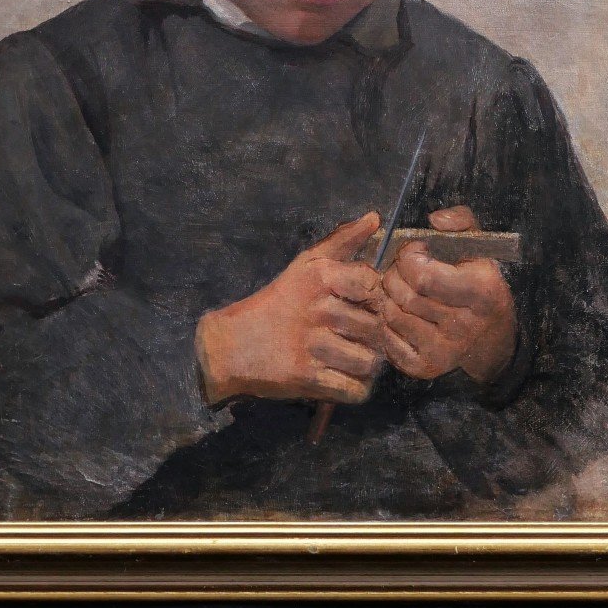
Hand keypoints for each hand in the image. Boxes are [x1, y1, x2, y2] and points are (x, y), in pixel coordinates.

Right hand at [195, 212, 383, 405]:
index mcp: (321, 276)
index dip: (374, 299)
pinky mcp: (307, 378)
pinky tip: (341, 377)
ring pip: (370, 362)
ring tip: (349, 358)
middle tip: (353, 337)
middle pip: (376, 327)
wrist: (232, 346)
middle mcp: (318, 308)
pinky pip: (355, 390)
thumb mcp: (306, 264)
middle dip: (371, 336)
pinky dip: (354, 389)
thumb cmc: (276, 302)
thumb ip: (343, 240)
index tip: (361, 306)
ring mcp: (312, 345)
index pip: (374, 286)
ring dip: (364, 364)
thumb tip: (375, 217)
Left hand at [381, 206, 516, 384]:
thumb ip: (461, 222)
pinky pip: (389, 342)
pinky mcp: (426, 368)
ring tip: (399, 288)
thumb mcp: (481, 248)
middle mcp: (462, 327)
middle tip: (401, 268)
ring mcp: (443, 352)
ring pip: (392, 316)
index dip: (409, 257)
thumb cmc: (481, 285)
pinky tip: (398, 311)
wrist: (494, 341)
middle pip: (404, 296)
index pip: (424, 276)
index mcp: (480, 293)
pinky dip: (386, 323)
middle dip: (393, 274)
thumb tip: (434, 220)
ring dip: (388, 296)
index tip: (415, 250)